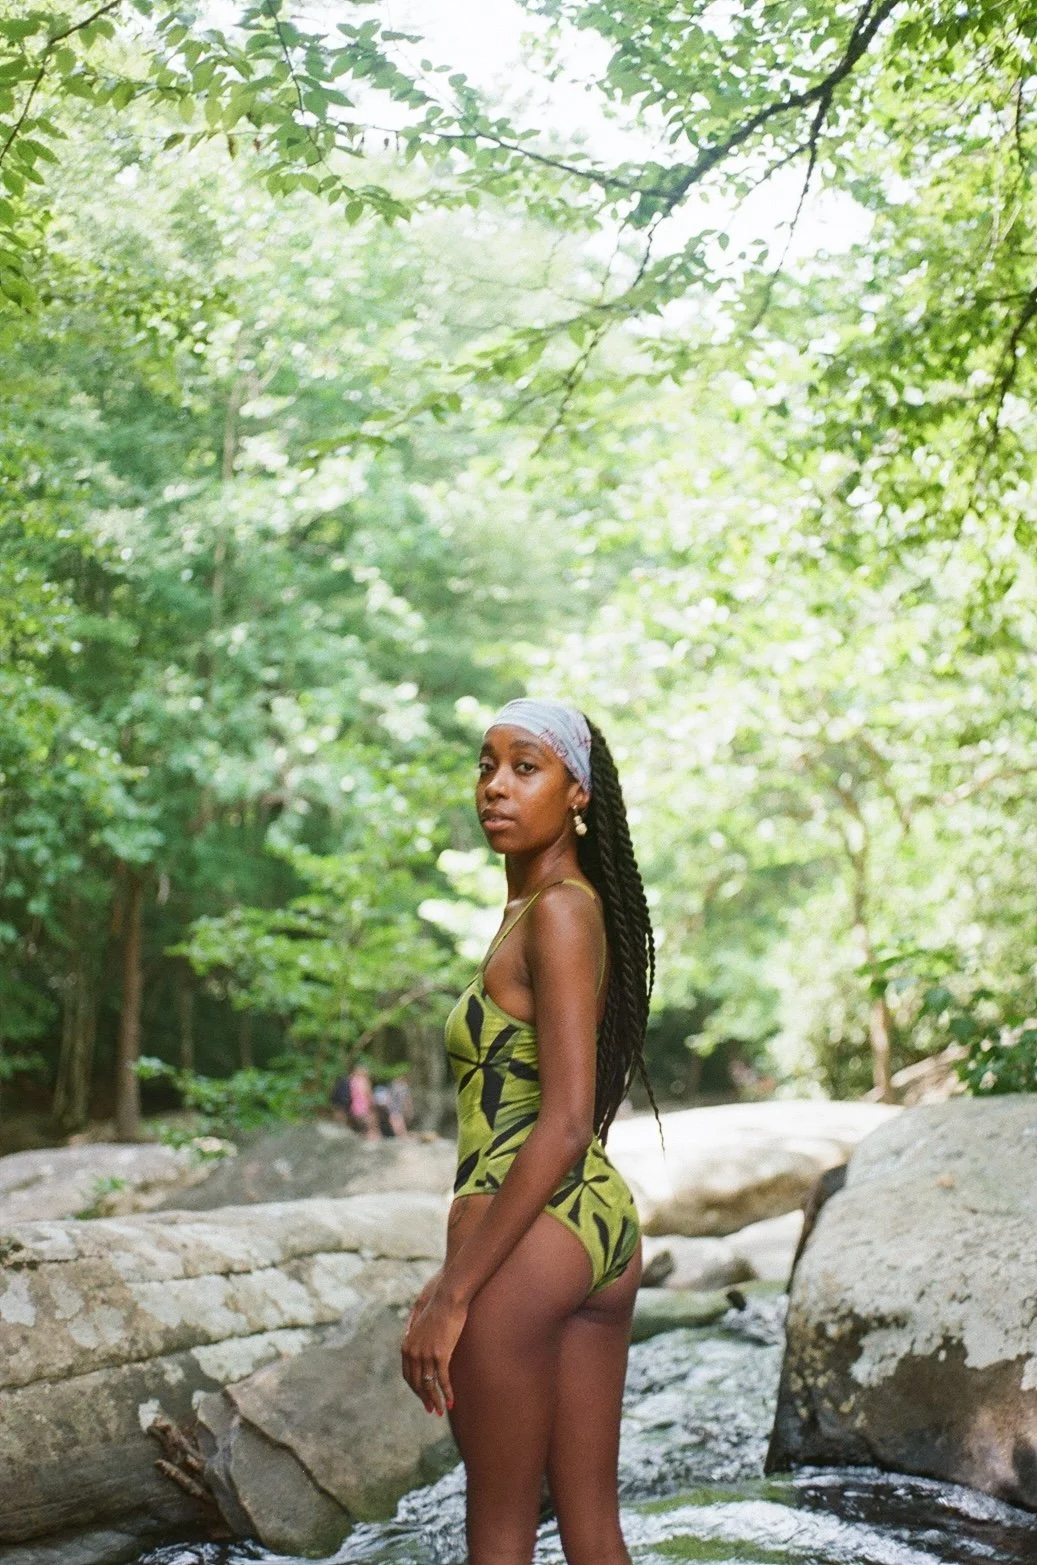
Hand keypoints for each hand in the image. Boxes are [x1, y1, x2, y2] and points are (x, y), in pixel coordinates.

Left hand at [401, 1274, 466, 1416]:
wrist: (447, 1296)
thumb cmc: (436, 1304)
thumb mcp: (419, 1320)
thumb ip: (413, 1331)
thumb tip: (410, 1337)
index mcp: (406, 1346)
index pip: (408, 1375)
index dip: (415, 1389)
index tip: (423, 1397)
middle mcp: (413, 1352)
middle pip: (416, 1384)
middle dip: (424, 1399)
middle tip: (432, 1410)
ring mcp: (426, 1354)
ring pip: (429, 1385)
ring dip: (435, 1400)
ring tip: (441, 1411)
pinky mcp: (440, 1354)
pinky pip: (442, 1379)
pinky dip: (446, 1392)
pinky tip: (451, 1402)